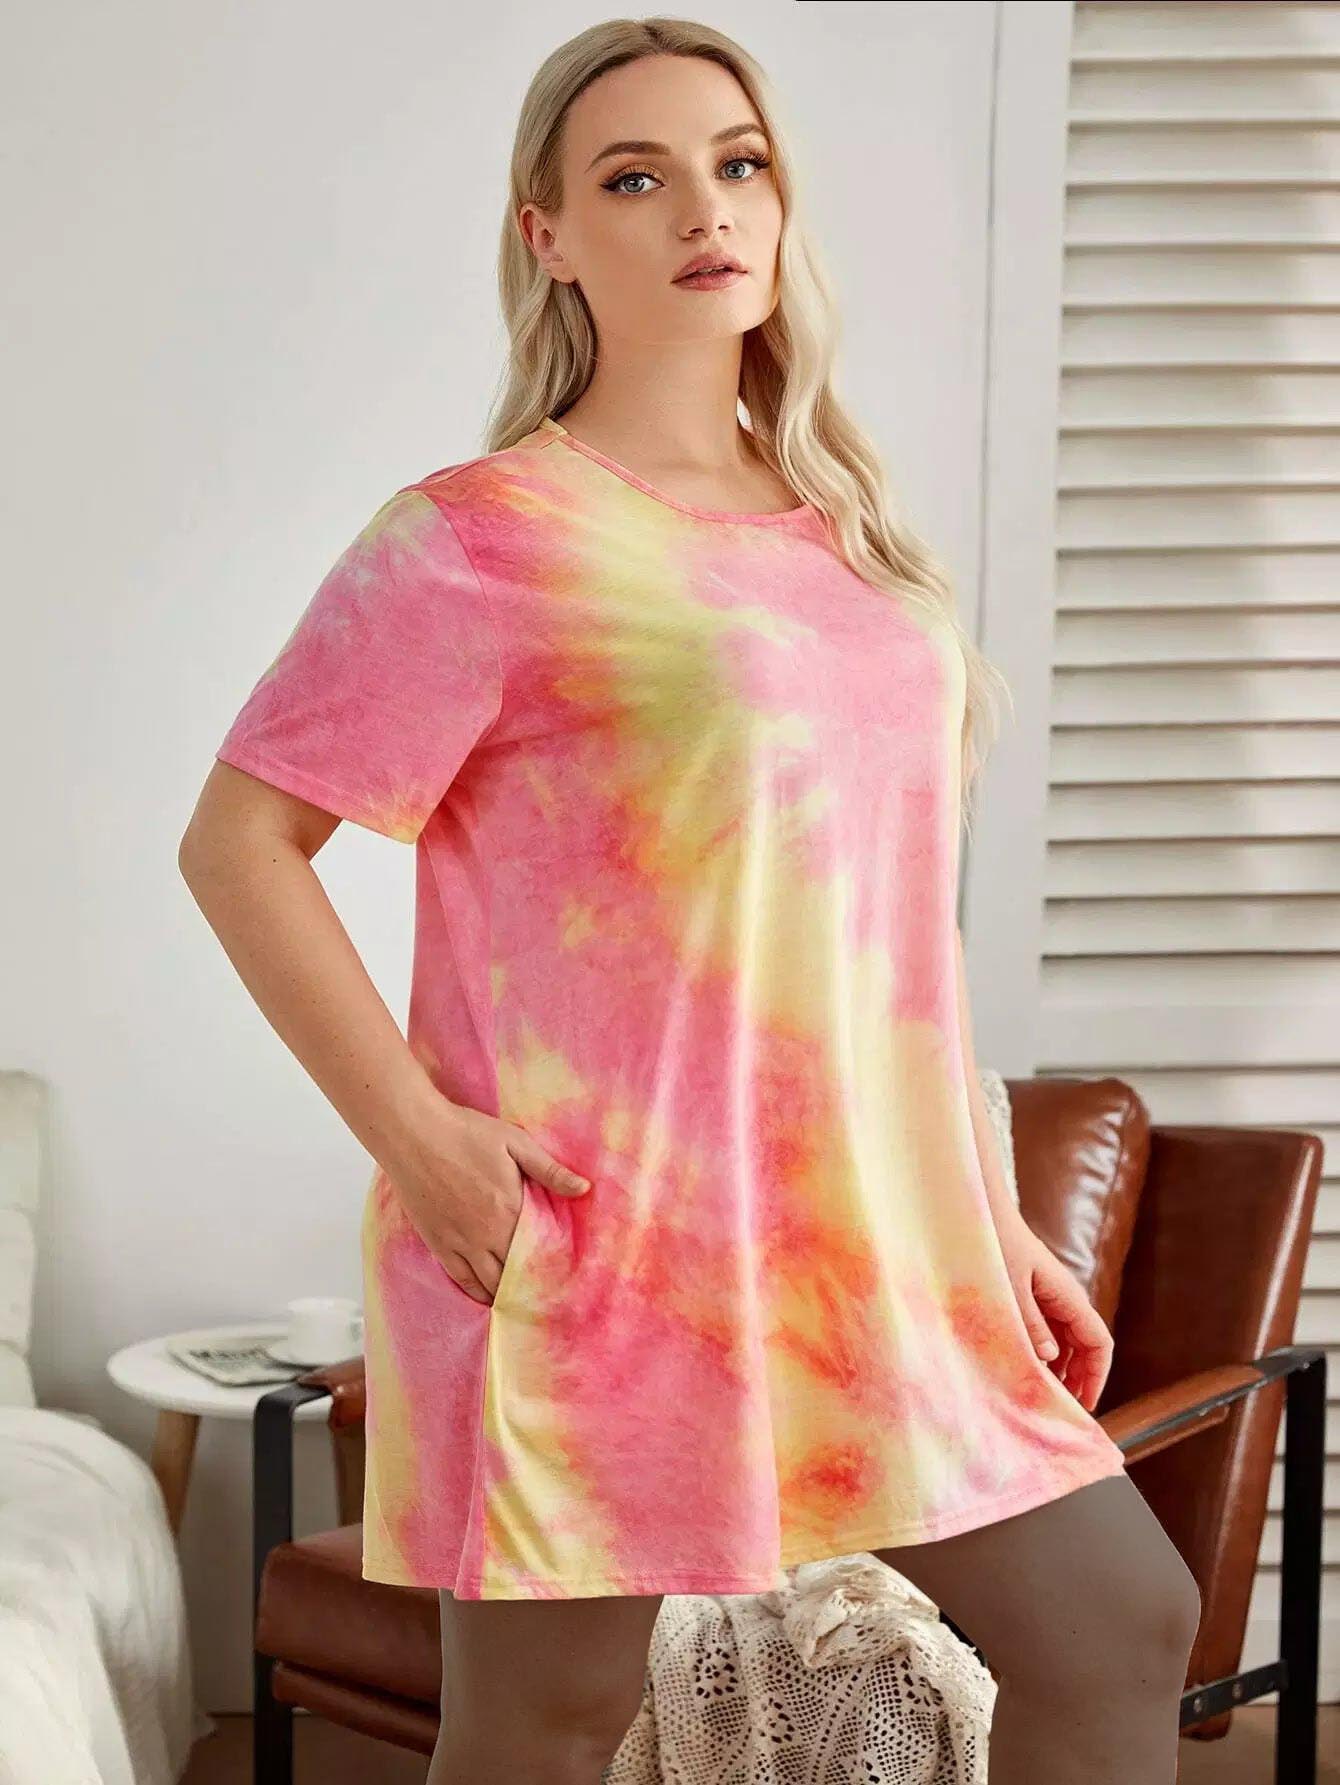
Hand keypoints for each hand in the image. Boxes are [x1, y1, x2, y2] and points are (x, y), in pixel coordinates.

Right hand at [380, 1092, 590, 1305]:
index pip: (540, 1249)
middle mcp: (487, 1232)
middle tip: (551, 1297)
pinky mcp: (438, 1243)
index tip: (569, 1278)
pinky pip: (461, 1279)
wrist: (413, 1134)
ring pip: (490, 1282)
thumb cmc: (466, 1133)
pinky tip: (489, 1299)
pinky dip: (477, 1293)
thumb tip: (585, 1188)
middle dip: (534, 1285)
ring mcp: (460, 1241)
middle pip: (517, 1271)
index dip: (554, 1265)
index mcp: (510, 1208)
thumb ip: (549, 1170)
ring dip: (508, 1294)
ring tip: (525, 1304)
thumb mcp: (515, 1143)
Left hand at [995, 1215, 1113, 1411]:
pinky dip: (1041, 1353)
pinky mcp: (1029, 1294)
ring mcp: (1047, 1296)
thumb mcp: (1009, 1288)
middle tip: (1059, 1411)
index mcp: (1067, 1295)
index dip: (1097, 1376)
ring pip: (1064, 1341)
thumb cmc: (994, 1244)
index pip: (1098, 1342)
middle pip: (1084, 1346)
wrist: (979, 1210)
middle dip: (1078, 1379)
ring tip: (1041, 1396)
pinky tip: (1024, 1369)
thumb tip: (1052, 1360)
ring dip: (1059, 1369)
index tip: (1084, 1406)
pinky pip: (1045, 1330)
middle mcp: (1063, 1297)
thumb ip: (1030, 1325)